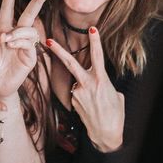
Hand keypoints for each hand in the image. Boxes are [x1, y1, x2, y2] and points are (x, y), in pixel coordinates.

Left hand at [0, 0, 50, 100]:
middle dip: (38, 1)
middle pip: (30, 14)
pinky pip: (30, 44)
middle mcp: (16, 35)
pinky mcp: (30, 57)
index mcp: (3, 29)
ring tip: (8, 40)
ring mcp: (25, 46)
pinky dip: (20, 42)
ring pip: (30, 30)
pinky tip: (11, 45)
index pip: (8, 8)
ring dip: (19, 32)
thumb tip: (8, 34)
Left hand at [44, 28, 125, 151]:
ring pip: (77, 82)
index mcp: (101, 80)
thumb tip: (96, 81)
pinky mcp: (73, 101)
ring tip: (96, 103)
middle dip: (58, 51)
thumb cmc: (115, 114)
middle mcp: (87, 85)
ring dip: (85, 87)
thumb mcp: (115, 94)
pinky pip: (77, 92)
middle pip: (70, 64)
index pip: (97, 57)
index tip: (92, 28)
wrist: (106, 133)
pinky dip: (83, 96)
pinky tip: (90, 107)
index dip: (95, 42)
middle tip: (47, 40)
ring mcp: (78, 93)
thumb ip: (104, 83)